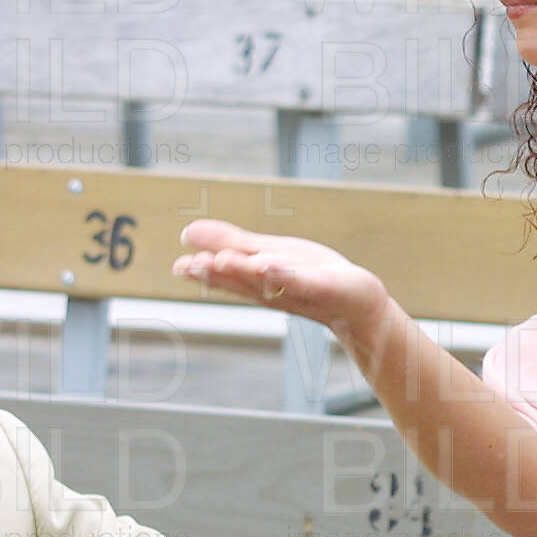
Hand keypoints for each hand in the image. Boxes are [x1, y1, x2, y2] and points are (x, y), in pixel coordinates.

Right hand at [174, 218, 389, 333]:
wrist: (356, 304)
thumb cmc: (310, 276)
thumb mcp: (267, 252)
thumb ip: (230, 243)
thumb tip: (187, 232)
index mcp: (256, 280)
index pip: (225, 276)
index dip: (203, 272)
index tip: (180, 266)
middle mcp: (272, 289)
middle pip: (240, 281)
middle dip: (216, 274)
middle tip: (191, 267)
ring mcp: (297, 289)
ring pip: (266, 280)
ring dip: (244, 271)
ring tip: (221, 260)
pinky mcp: (322, 287)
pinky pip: (301, 280)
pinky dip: (285, 274)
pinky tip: (270, 263)